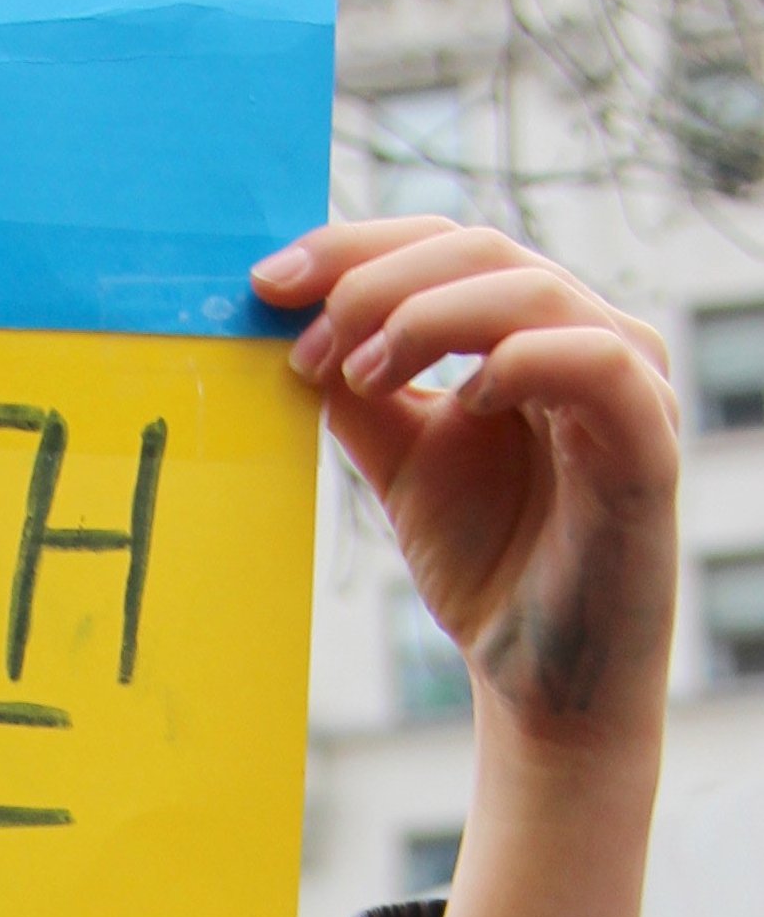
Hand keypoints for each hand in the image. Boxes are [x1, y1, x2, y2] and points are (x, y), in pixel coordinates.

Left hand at [253, 218, 679, 916]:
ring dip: (429, 317)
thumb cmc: (481, 555)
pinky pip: (598, 362)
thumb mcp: (395, 455)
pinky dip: (520, 362)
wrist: (535, 671)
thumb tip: (287, 325)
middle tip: (308, 342)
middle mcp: (582, 337)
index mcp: (522, 329)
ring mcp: (625, 383)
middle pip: (479, 249)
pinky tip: (461, 402)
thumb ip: (354, 390)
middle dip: (375, 282)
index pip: (442, 245)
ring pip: (535, 288)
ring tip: (363, 375)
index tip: (266, 283)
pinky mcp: (650, 441)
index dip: (352, 247)